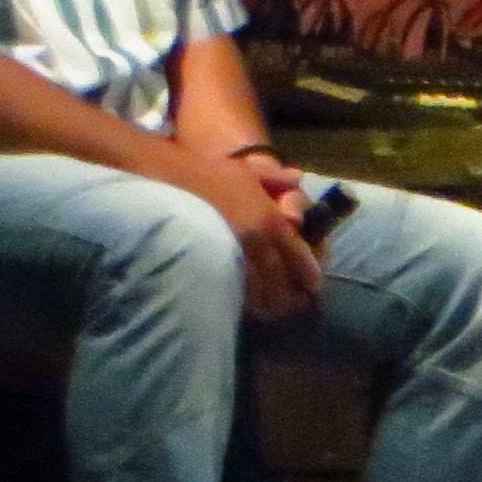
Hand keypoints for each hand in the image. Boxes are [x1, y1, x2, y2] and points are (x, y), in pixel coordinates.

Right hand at [192, 149, 324, 321]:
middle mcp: (257, 240)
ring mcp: (233, 254)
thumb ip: (274, 178)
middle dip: (288, 292)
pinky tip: (243, 304)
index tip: (313, 284)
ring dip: (266, 301)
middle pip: (278, 276)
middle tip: (293, 304)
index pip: (296, 253)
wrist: (168, 179)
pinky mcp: (209, 264)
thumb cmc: (206, 173)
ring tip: (270, 310)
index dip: (306, 271)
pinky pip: (231, 287)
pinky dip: (241, 299)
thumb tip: (297, 178)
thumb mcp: (246, 170)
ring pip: (256, 287)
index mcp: (270, 219)